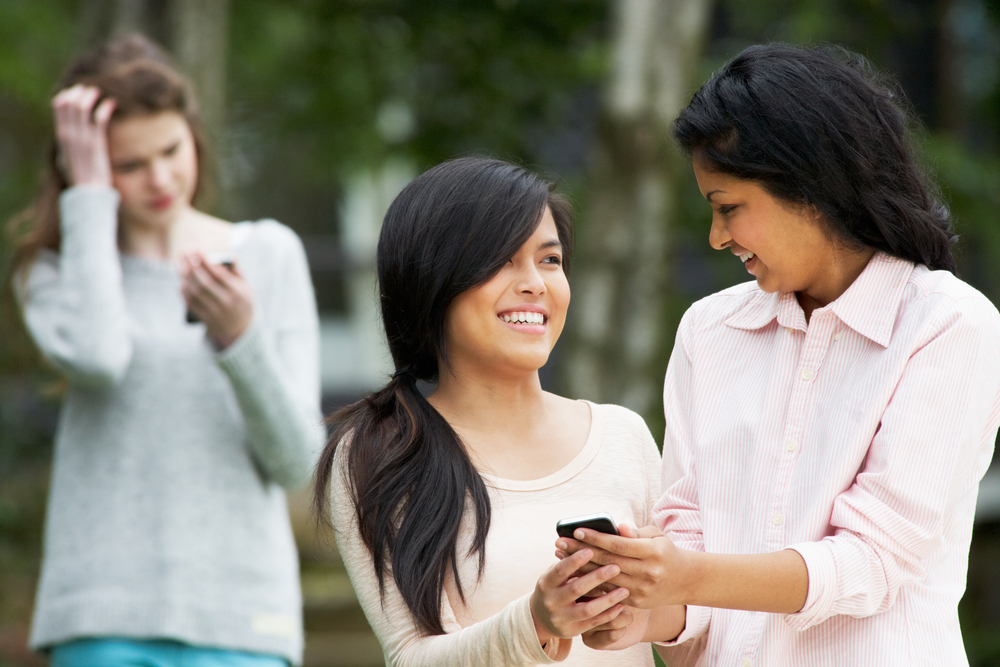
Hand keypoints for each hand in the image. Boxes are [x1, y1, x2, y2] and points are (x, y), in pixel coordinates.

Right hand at [52, 84, 115, 186]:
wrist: (89, 194)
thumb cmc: (81, 178)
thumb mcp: (66, 160)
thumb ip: (66, 147)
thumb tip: (65, 137)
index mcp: (61, 137)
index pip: (59, 107)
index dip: (67, 95)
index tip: (76, 91)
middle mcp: (69, 136)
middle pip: (69, 104)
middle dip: (79, 92)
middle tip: (88, 88)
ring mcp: (82, 140)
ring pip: (82, 108)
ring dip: (90, 96)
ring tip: (99, 92)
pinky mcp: (96, 145)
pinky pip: (99, 120)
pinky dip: (105, 108)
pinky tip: (112, 103)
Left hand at [180, 253, 253, 348]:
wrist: (241, 332)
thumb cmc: (243, 303)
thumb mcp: (247, 288)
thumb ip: (238, 271)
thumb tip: (229, 254)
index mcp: (238, 292)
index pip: (219, 274)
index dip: (206, 261)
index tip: (196, 250)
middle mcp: (226, 302)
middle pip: (204, 282)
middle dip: (192, 266)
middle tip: (184, 253)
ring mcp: (215, 312)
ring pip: (196, 292)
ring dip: (185, 277)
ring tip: (181, 265)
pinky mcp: (206, 319)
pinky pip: (191, 304)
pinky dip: (184, 292)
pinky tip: (181, 282)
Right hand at [529, 547, 630, 648]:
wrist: (540, 618)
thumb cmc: (554, 587)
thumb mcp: (554, 574)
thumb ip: (568, 560)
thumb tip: (587, 541)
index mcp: (545, 583)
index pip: (560, 570)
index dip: (575, 560)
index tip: (591, 549)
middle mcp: (551, 601)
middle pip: (576, 588)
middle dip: (597, 577)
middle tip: (616, 567)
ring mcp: (561, 618)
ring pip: (587, 609)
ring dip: (607, 599)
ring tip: (624, 589)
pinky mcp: (572, 630)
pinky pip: (593, 623)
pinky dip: (608, 614)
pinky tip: (621, 605)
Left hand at [556, 524, 687, 608]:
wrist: (684, 581)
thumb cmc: (666, 552)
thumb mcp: (656, 536)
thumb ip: (635, 533)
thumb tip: (618, 527)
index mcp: (652, 552)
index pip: (618, 544)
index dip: (596, 538)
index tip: (577, 530)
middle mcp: (647, 573)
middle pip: (607, 561)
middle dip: (581, 551)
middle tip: (560, 542)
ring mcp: (640, 590)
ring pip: (604, 578)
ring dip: (580, 568)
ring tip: (561, 556)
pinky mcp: (635, 603)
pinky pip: (608, 592)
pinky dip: (590, 583)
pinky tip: (573, 574)